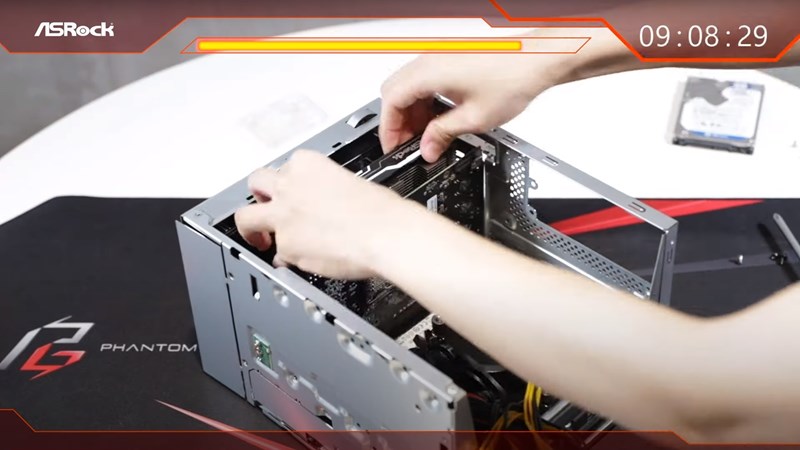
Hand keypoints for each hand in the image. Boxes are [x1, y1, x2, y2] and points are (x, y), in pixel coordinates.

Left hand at [234, 150, 405, 279]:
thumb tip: (320, 209)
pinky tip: (300, 259)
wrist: (386, 234)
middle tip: (264, 206)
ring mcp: (282, 216)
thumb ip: (325, 192)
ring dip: (251, 227)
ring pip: (246, 217)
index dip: (290, 183)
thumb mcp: (352, 183)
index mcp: (307, 164)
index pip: (286, 168)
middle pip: (256, 183)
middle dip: (259, 196)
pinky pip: (277, 252)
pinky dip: (287, 257)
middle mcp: (289, 186)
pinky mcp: (286, 246)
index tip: (294, 191)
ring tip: (258, 238)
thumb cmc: (380, 211)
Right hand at [379, 52, 561, 161]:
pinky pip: (425, 79)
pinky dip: (425, 99)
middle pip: (395, 92)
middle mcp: (429, 60)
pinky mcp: (450, 58)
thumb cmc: (512, 78)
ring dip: (413, 111)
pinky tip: (439, 117)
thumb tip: (428, 149)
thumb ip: (443, 135)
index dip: (389, 129)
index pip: (391, 102)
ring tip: (428, 136)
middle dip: (398, 121)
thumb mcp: (473, 119)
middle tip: (410, 144)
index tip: (394, 147)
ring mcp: (439, 57)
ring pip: (409, 86)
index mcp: (428, 73)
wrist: (537, 59)